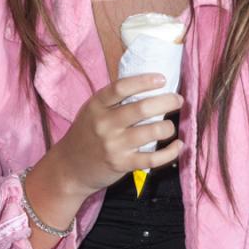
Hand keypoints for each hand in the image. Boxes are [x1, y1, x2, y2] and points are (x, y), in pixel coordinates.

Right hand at [55, 73, 182, 196]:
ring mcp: (114, 145)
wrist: (69, 169)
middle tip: (178, 100)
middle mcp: (105, 124)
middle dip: (167, 101)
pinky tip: (178, 146)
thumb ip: (113, 100)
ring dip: (169, 127)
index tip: (162, 79)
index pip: (122, 87)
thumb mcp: (92, 111)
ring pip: (152, 131)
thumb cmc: (86, 134)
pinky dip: (170, 152)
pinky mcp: (122, 164)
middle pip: (142, 108)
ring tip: (171, 125)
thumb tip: (148, 85)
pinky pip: (153, 158)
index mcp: (97, 106)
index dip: (144, 81)